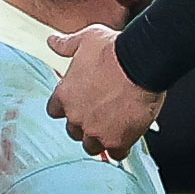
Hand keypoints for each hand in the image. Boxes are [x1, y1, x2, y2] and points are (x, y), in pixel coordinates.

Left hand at [50, 23, 156, 161]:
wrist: (141, 62)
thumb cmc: (114, 50)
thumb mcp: (85, 40)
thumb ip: (66, 45)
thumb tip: (52, 41)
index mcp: (64, 95)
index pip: (55, 111)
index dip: (67, 109)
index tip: (78, 105)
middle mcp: (76, 116)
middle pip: (73, 131)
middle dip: (84, 125)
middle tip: (100, 116)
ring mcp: (96, 130)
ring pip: (91, 145)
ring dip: (100, 139)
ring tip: (112, 130)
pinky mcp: (118, 139)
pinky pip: (116, 153)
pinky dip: (120, 148)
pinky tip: (126, 138)